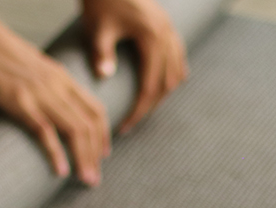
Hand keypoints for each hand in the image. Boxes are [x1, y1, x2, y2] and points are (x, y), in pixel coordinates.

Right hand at [0, 19, 110, 184]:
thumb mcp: (31, 65)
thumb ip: (44, 83)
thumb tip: (46, 102)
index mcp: (61, 76)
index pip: (95, 109)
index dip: (103, 135)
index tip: (102, 155)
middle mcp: (57, 84)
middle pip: (89, 124)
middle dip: (95, 155)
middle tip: (93, 179)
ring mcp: (39, 93)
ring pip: (75, 130)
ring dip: (83, 159)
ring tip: (84, 179)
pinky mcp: (19, 101)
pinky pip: (45, 131)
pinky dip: (56, 154)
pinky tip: (60, 171)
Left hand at [83, 0, 187, 133]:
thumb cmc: (101, 0)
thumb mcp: (98, 28)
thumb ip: (102, 53)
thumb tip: (104, 77)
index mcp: (152, 37)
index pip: (150, 85)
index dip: (138, 110)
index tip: (125, 126)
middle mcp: (166, 34)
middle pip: (167, 83)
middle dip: (151, 106)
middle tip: (132, 121)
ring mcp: (170, 30)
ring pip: (176, 72)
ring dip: (162, 93)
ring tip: (143, 107)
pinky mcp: (167, 26)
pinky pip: (177, 58)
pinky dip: (171, 75)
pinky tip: (158, 85)